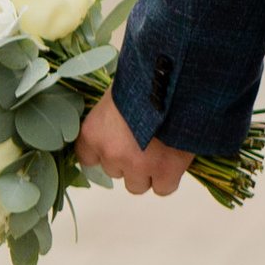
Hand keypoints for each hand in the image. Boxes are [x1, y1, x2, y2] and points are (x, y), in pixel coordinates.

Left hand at [73, 89, 193, 198]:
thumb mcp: (121, 91)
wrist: (177, 78)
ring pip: (137, 185)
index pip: (87, 158)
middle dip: (129, 160)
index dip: (104, 153)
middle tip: (146, 140)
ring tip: (163, 150)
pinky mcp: (165, 170)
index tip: (117, 145)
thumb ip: (116, 114)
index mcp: (93, 131)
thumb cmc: (147, 76)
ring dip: (148, 172)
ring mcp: (137, 165)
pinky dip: (169, 178)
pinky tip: (176, 161)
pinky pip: (163, 188)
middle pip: (115, 171)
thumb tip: (123, 121)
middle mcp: (110, 152)